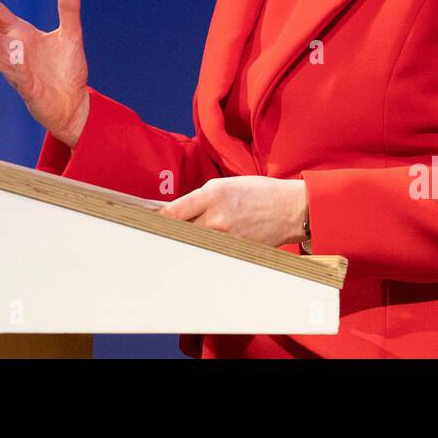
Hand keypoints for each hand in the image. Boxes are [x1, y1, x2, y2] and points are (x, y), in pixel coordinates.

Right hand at [0, 0, 89, 146]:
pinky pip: (19, 77)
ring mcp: (17, 72)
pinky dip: (15, 66)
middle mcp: (13, 52)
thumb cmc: (67, 70)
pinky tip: (15, 55)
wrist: (75, 104)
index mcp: (19, 36)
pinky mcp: (29, 90)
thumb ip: (68, 8)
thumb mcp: (72, 34)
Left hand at [157, 176, 307, 247]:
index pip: (173, 212)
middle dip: (168, 232)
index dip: (156, 219)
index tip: (148, 221)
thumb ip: (200, 198)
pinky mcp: (235, 252)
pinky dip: (204, 251)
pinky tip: (202, 249)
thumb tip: (176, 212)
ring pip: (194, 245)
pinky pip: (211, 253)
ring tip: (177, 242)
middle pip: (179, 231)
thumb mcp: (226, 185)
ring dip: (185, 243)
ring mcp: (226, 239)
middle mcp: (217, 218)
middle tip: (156, 235)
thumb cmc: (258, 192)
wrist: (289, 209)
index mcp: (213, 195)